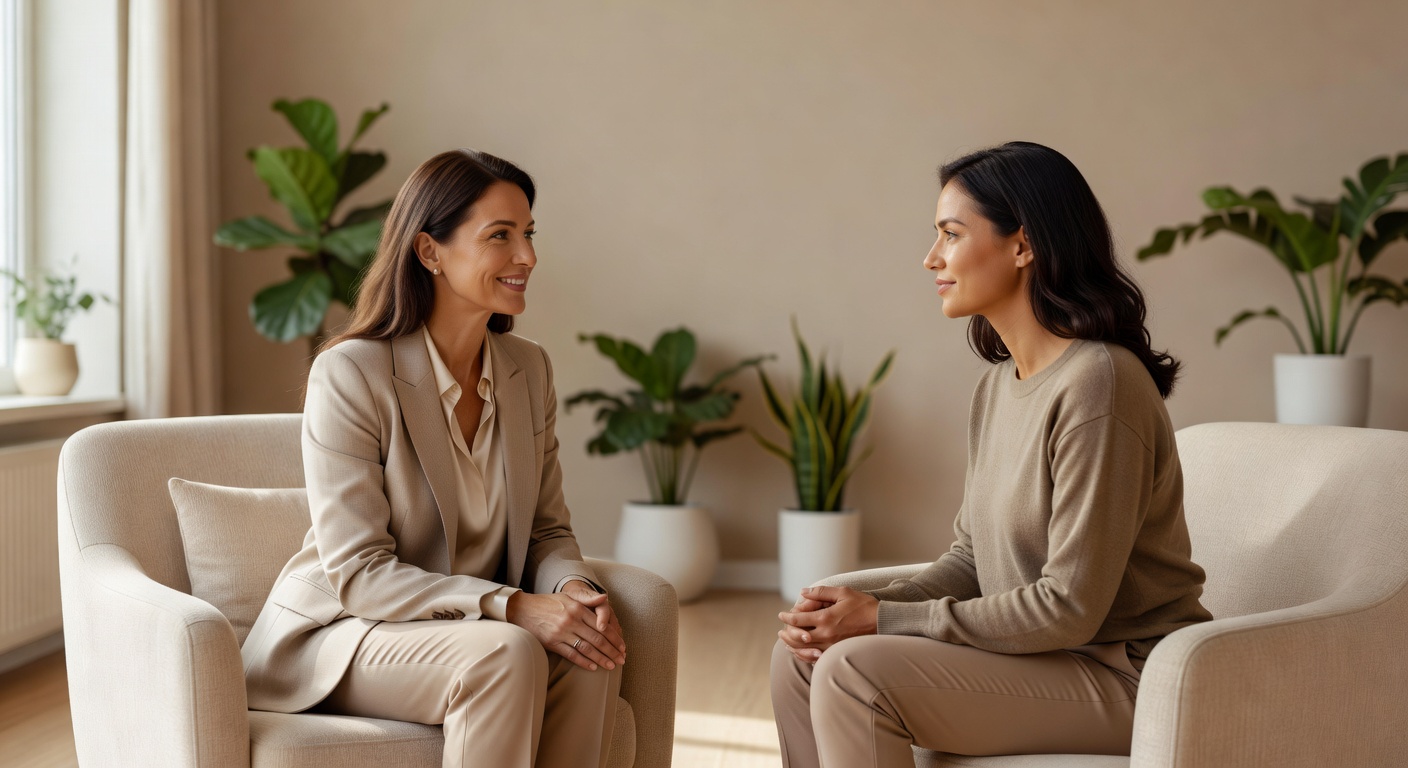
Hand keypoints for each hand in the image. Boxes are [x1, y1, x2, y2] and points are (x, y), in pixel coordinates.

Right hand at [506, 589, 625, 671]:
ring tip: (611, 666)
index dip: (614, 638)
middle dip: (612, 651)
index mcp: (577, 609)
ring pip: (586, 648)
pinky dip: (583, 662)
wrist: (522, 609)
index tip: (622, 647)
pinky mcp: (552, 643)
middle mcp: (571, 620)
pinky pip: (571, 654)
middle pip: (597, 639)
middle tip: (622, 660)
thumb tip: (605, 598)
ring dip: (601, 658)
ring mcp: (561, 633)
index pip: (601, 626)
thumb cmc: (547, 603)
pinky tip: (593, 667)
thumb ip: (588, 599)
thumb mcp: (568, 597)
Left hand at [777, 586, 878, 663]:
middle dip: (786, 633)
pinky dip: (805, 655)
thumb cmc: (864, 605)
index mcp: (826, 618)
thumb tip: (803, 592)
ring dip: (793, 645)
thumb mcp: (843, 592)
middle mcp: (826, 634)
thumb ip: (821, 592)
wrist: (883, 622)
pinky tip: (802, 651)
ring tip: (786, 641)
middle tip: (781, 630)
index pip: (798, 619)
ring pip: (804, 650)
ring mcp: (831, 646)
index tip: (782, 615)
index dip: (787, 617)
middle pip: (797, 637)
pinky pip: (816, 658)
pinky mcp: (837, 653)